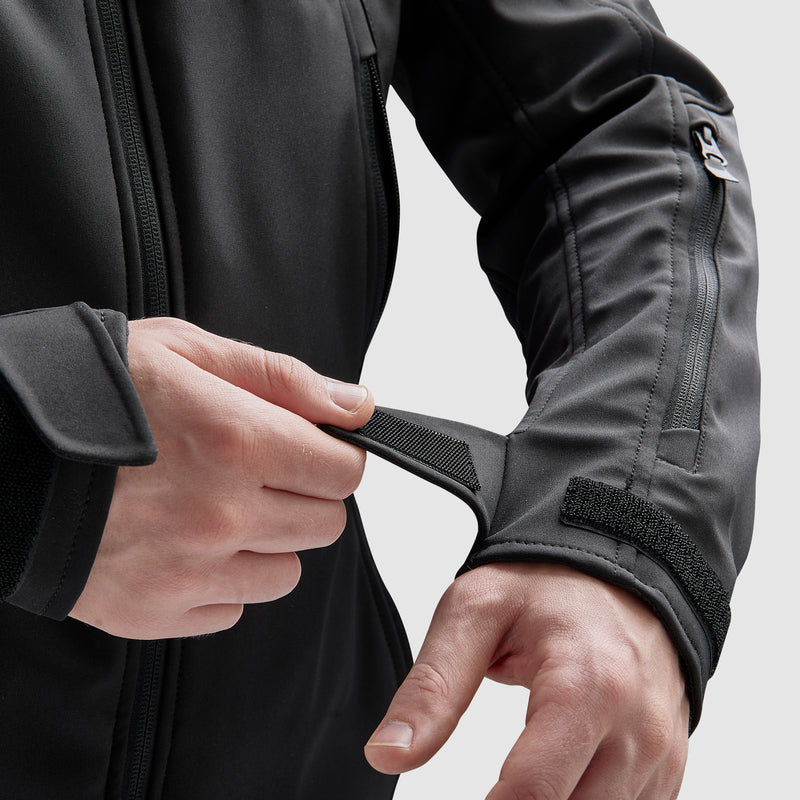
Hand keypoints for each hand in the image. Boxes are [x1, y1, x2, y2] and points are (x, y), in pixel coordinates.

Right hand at [69, 318, 373, 638]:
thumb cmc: (87, 393)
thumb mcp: (184, 350)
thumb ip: (281, 379)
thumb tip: (356, 405)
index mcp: (238, 441)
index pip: (343, 471)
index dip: (334, 457)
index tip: (311, 450)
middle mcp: (223, 514)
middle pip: (324, 525)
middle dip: (304, 495)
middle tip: (259, 473)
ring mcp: (189, 570)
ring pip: (286, 573)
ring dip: (269, 543)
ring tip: (220, 509)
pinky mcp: (155, 610)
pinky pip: (232, 608)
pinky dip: (223, 580)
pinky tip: (185, 544)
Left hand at [365, 563, 689, 798]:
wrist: (618, 567)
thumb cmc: (546, 584)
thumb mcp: (474, 613)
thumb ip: (433, 687)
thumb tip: (387, 754)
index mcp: (587, 686)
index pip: (533, 793)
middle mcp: (638, 728)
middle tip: (486, 787)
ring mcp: (661, 751)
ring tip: (514, 780)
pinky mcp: (669, 765)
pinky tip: (557, 780)